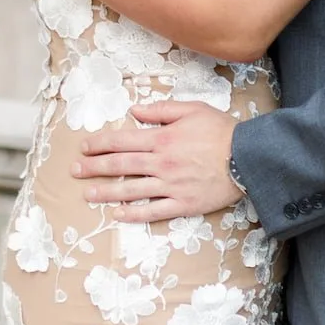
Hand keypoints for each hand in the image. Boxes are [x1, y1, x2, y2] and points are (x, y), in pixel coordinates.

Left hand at [71, 100, 242, 220]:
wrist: (248, 158)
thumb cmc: (222, 131)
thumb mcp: (192, 109)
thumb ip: (161, 110)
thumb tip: (134, 110)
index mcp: (162, 138)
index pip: (122, 140)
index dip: (100, 144)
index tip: (84, 147)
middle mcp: (161, 163)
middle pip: (120, 165)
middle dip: (94, 167)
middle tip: (75, 171)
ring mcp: (170, 186)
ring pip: (131, 190)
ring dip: (106, 192)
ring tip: (87, 194)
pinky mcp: (182, 204)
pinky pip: (153, 211)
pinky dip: (133, 214)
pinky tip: (117, 214)